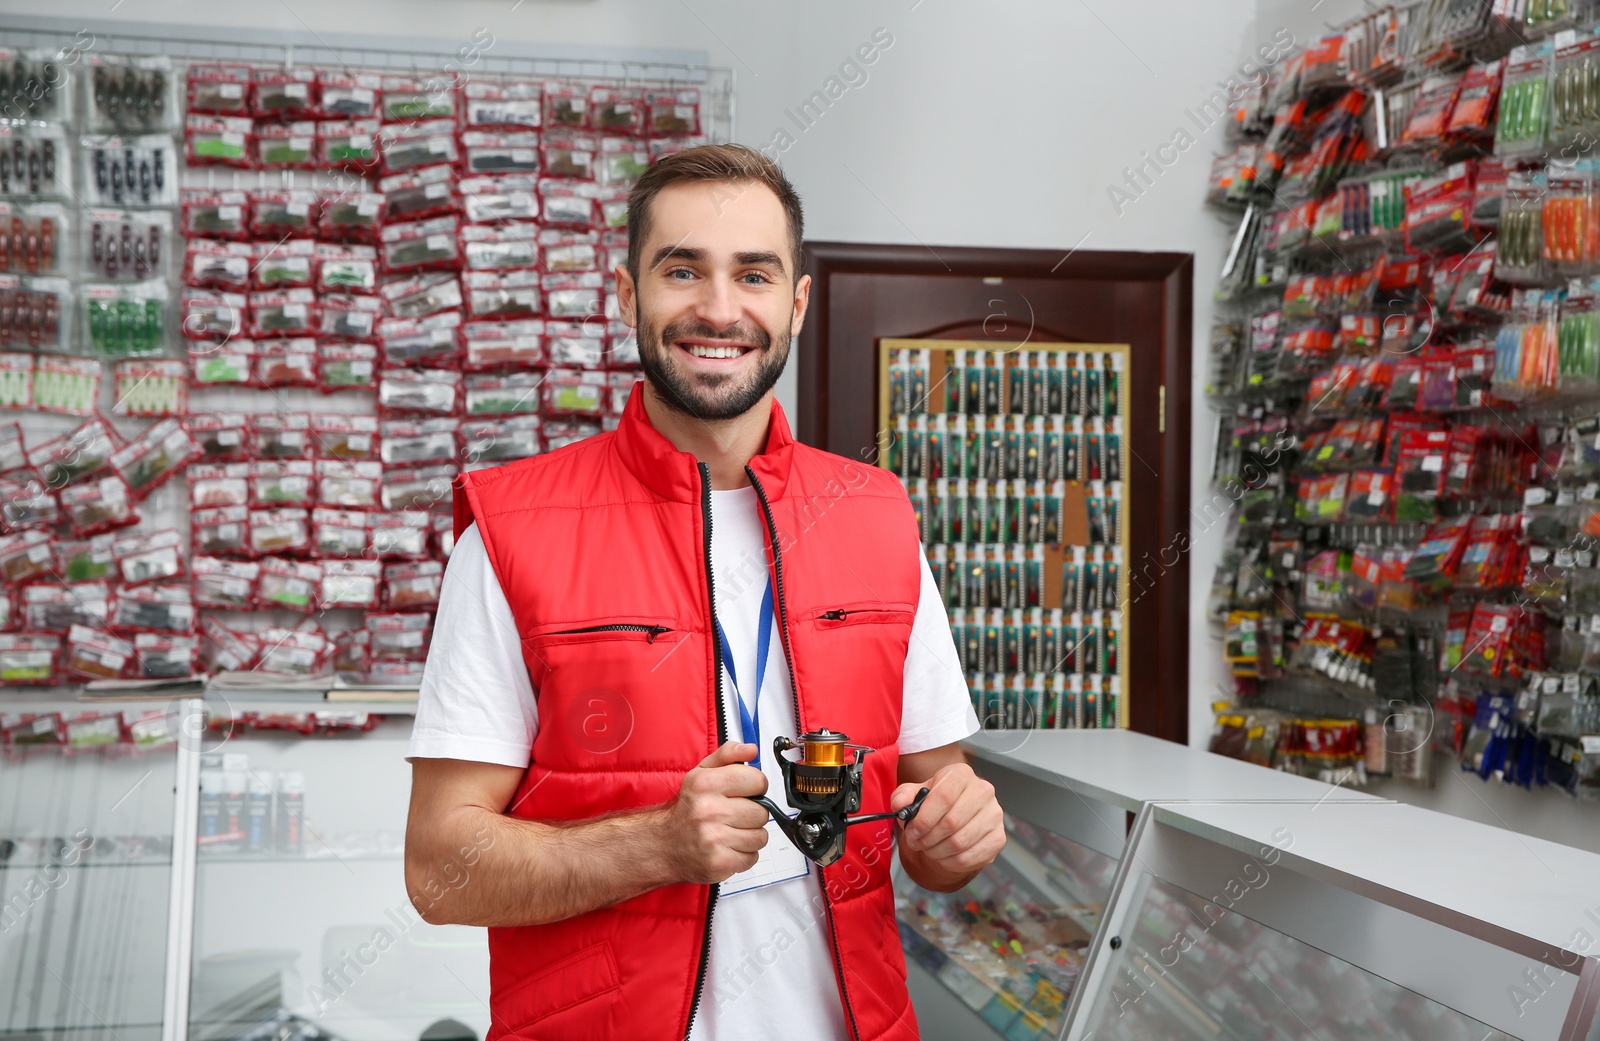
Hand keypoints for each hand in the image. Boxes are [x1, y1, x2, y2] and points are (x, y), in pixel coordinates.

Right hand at [662, 741, 770, 884]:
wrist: (662, 844)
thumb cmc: (686, 808)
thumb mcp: (701, 773)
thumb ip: (728, 755)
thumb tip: (751, 750)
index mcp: (706, 784)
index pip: (757, 781)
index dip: (755, 786)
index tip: (746, 792)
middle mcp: (709, 811)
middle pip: (761, 812)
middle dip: (751, 814)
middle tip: (734, 815)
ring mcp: (714, 839)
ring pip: (760, 836)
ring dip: (750, 835)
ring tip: (731, 831)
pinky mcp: (719, 862)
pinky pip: (752, 857)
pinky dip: (743, 854)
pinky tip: (727, 846)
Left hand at [891, 762, 1004, 883]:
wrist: (957, 815)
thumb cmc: (936, 803)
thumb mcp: (915, 794)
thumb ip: (903, 796)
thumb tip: (900, 805)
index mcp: (961, 774)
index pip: (944, 796)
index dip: (924, 818)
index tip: (911, 830)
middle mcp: (983, 791)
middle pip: (952, 822)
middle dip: (927, 837)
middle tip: (915, 842)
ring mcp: (994, 815)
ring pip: (960, 842)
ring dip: (936, 851)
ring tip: (927, 848)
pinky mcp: (998, 838)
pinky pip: (970, 857)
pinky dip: (950, 861)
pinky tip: (942, 855)